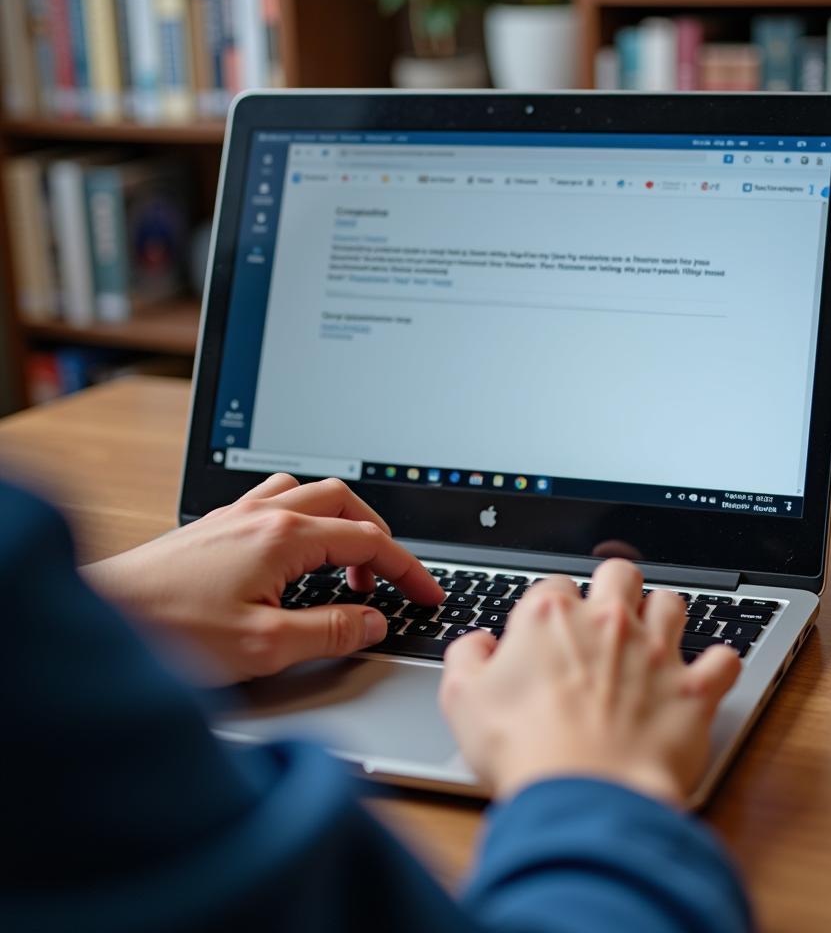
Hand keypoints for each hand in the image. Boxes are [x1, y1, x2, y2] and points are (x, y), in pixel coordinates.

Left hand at [82, 473, 441, 682]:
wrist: (93, 621)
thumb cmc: (166, 634)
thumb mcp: (264, 646)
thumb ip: (329, 630)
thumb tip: (373, 622)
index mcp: (282, 537)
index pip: (367, 540)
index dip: (407, 568)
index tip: (426, 593)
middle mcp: (259, 516)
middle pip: (343, 501)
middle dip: (376, 536)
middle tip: (387, 580)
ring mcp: (232, 518)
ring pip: (305, 494)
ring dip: (337, 520)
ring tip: (342, 563)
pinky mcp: (211, 530)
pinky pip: (271, 503)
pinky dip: (301, 521)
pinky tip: (290, 556)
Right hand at [440, 559, 740, 805]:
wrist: (583, 794)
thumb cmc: (524, 750)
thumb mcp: (463, 699)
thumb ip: (466, 658)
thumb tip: (478, 644)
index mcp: (550, 617)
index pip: (553, 585)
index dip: (549, 607)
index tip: (547, 631)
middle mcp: (607, 622)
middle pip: (619, 573)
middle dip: (613, 585)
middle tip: (607, 614)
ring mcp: (655, 652)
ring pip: (672, 602)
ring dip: (664, 614)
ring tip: (654, 636)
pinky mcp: (693, 689)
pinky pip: (724, 659)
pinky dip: (719, 663)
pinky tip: (709, 672)